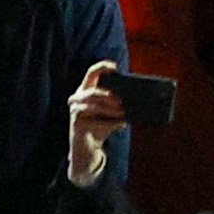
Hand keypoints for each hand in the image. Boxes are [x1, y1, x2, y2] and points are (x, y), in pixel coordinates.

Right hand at [65, 60, 131, 186]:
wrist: (89, 146)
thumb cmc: (102, 125)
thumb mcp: (113, 112)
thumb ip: (121, 103)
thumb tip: (138, 97)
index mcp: (86, 89)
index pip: (91, 73)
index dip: (102, 67)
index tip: (115, 67)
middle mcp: (78, 98)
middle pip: (92, 91)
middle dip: (108, 95)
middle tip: (122, 100)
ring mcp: (75, 110)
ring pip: (93, 106)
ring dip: (110, 110)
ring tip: (124, 112)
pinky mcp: (76, 124)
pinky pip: (92, 121)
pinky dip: (108, 122)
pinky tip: (120, 124)